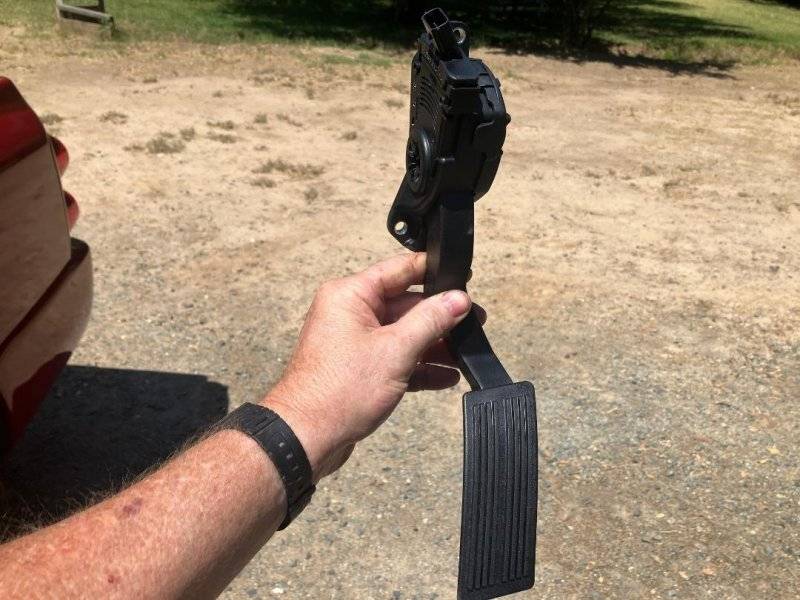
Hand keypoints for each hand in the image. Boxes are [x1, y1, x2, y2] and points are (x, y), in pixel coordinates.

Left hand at [262, 252, 478, 481]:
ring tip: (465, 353)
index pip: (399, 270)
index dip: (433, 272)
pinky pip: (395, 359)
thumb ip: (431, 320)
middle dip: (439, 316)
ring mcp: (354, 342)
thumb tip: (458, 299)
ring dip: (433, 345)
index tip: (461, 277)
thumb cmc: (338, 391)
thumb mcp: (396, 350)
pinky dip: (419, 366)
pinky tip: (445, 376)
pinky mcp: (358, 369)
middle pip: (404, 304)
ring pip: (402, 334)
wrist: (306, 437)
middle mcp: (349, 314)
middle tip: (474, 322)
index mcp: (350, 296)